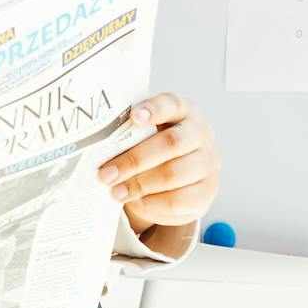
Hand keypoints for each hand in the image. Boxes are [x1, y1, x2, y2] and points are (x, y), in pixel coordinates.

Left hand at [98, 92, 219, 238]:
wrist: (180, 178)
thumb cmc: (156, 150)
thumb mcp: (147, 135)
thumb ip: (131, 134)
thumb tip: (99, 148)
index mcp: (184, 111)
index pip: (172, 104)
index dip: (154, 109)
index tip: (133, 117)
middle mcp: (201, 134)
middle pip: (170, 143)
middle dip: (134, 160)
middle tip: (106, 174)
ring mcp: (208, 163)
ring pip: (172, 175)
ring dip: (138, 185)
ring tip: (115, 192)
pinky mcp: (207, 192)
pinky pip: (177, 201)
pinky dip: (152, 203)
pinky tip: (138, 201)